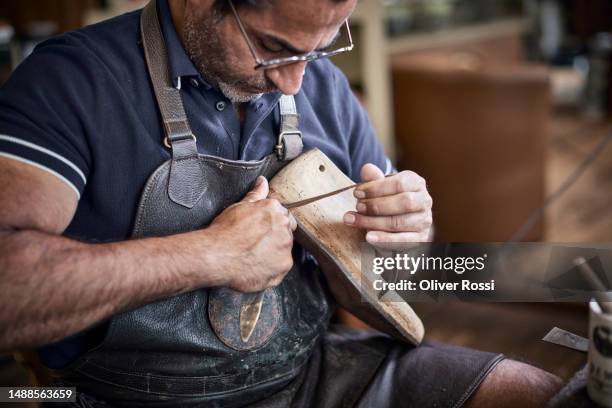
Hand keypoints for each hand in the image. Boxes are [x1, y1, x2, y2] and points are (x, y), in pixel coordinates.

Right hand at [205, 176, 296, 291]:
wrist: (216, 255)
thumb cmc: (224, 231)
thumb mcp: (239, 206)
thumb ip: (256, 194)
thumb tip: (262, 181)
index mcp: (275, 210)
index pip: (283, 216)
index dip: (271, 225)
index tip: (261, 231)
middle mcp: (284, 226)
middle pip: (286, 232)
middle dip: (275, 237)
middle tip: (255, 243)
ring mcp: (285, 247)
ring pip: (284, 249)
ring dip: (274, 252)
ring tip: (254, 255)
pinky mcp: (284, 265)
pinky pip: (281, 267)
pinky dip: (271, 268)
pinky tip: (256, 265)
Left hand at [343, 164, 432, 245]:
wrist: (400, 221)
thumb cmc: (388, 199)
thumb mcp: (381, 187)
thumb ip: (374, 179)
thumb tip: (366, 169)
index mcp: (416, 182)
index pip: (399, 183)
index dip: (376, 188)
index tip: (357, 192)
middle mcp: (424, 200)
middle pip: (404, 202)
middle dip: (377, 205)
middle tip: (358, 207)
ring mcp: (424, 220)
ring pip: (400, 222)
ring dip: (374, 223)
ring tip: (354, 221)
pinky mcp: (420, 238)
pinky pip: (402, 240)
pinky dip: (384, 239)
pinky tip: (368, 237)